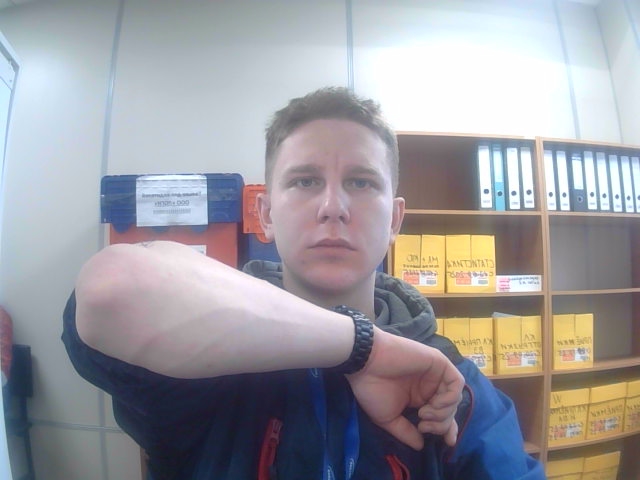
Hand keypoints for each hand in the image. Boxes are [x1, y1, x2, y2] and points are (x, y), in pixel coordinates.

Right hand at [346, 328, 463, 450]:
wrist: (366, 363)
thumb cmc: (372, 388)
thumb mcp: (388, 418)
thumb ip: (406, 432)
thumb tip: (421, 446)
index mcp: (418, 397)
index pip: (442, 415)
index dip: (448, 429)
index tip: (447, 443)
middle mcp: (429, 386)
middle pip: (450, 410)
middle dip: (442, 425)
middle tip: (424, 427)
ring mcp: (435, 374)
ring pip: (455, 398)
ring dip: (444, 412)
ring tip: (424, 414)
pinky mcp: (438, 362)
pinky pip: (456, 382)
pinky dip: (450, 397)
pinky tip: (434, 403)